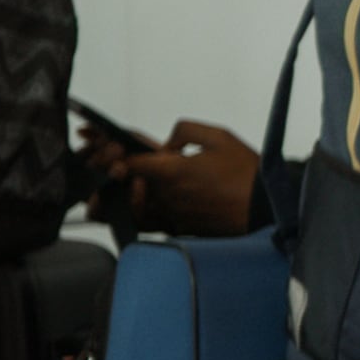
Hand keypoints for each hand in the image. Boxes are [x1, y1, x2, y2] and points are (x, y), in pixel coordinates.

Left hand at [83, 118, 258, 236]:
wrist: (267, 209)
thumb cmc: (247, 173)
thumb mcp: (219, 137)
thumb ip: (185, 130)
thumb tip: (166, 144)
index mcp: (173, 170)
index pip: (126, 161)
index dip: (107, 151)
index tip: (99, 144)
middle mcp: (166, 195)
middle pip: (122, 185)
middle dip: (105, 169)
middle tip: (92, 157)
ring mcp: (171, 215)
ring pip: (130, 206)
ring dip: (117, 194)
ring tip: (111, 182)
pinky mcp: (180, 229)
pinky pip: (148, 221)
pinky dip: (136, 211)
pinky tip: (133, 201)